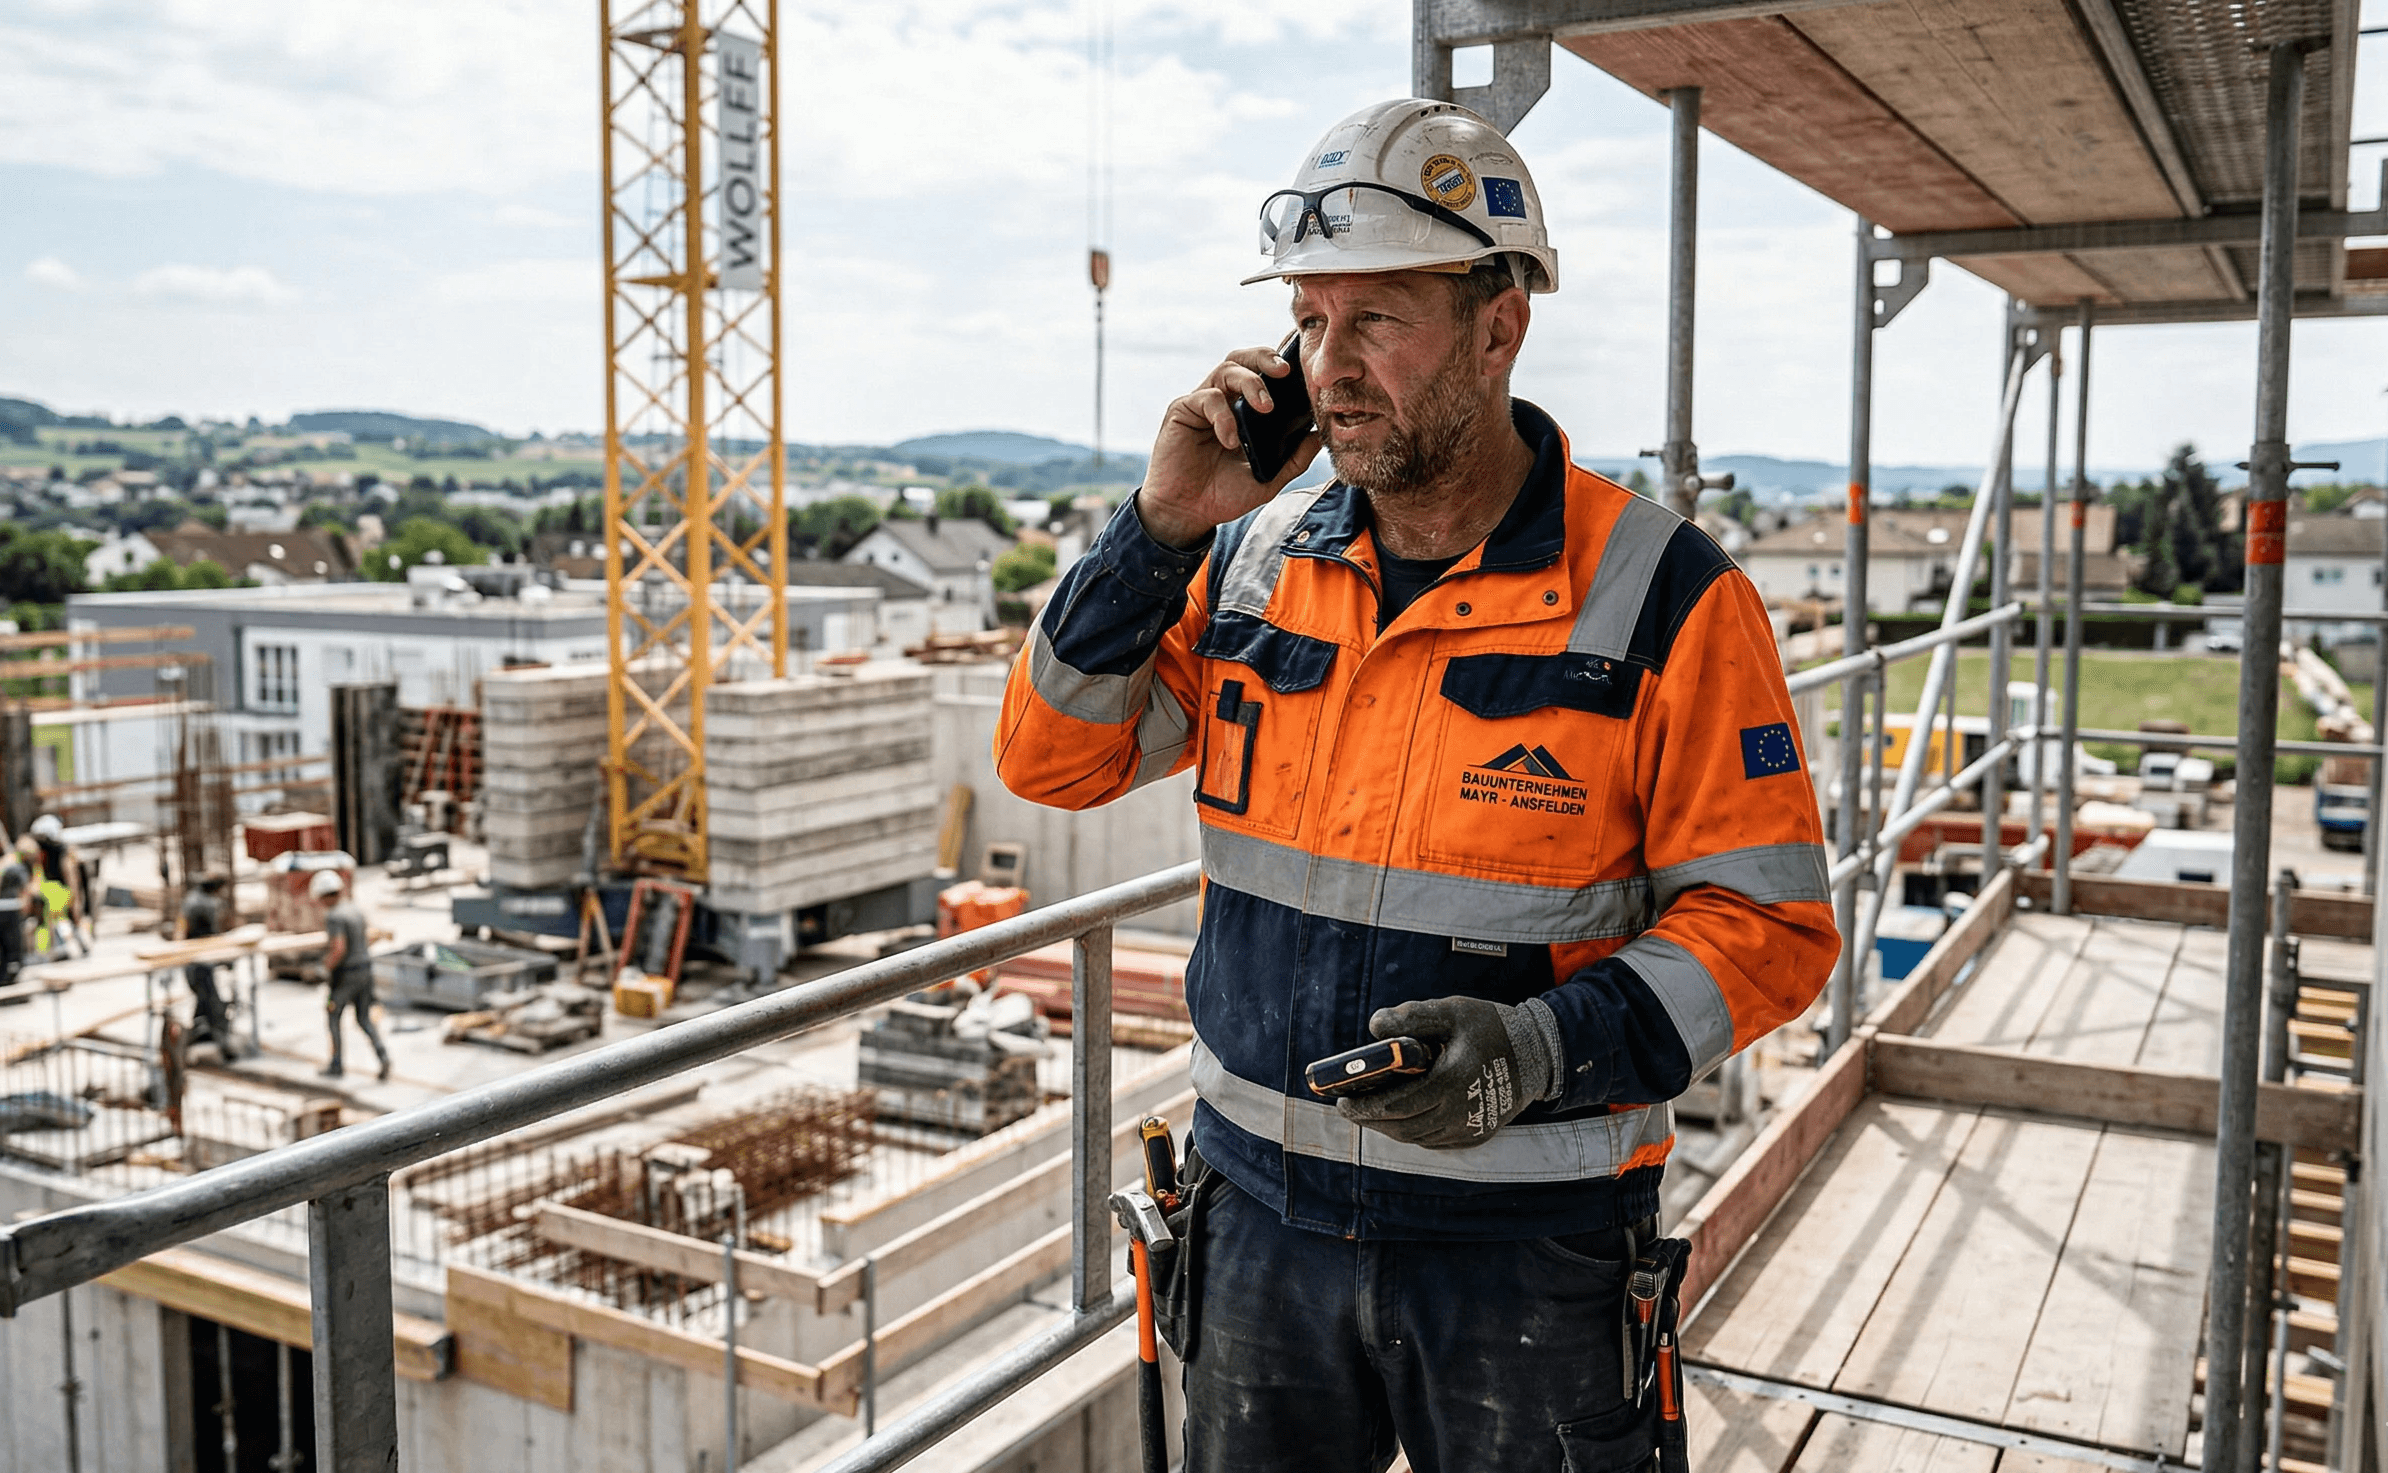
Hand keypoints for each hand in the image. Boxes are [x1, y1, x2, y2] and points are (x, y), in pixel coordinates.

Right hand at [1138, 347, 1323, 548]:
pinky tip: (1230, 441)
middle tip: (1285, 371)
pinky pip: (1207, 398)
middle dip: (1266, 358)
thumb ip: (1294, 458)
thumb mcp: (1268, 479)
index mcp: (1244, 410)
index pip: (1263, 374)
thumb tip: (1319, 436)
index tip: (1304, 370)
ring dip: (1251, 383)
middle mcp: (1224, 400)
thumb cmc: (1223, 494)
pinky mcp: (1182, 410)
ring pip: (1227, 369)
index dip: (1281, 365)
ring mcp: (1202, 403)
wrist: (1188, 514)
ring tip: (1266, 408)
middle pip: (1244, 359)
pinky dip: (1224, 417)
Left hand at [1337, 996, 1534, 1148]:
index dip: (1365, 1107)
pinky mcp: (1475, 1136)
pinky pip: (1434, 1140)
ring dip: (1389, 1128)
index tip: (1342, 1100)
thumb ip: (1413, 1016)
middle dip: (1370, 1120)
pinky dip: (1412, 1132)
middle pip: (1402, 1128)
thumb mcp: (1453, 1012)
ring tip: (1369, 1112)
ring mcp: (1469, 1129)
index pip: (1397, 1105)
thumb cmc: (1492, 1028)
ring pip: (1416, 1138)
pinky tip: (1399, 1118)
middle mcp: (1460, 1112)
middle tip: (1349, 1108)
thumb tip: (1374, 1026)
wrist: (1539, 1054)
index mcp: (1451, 1082)